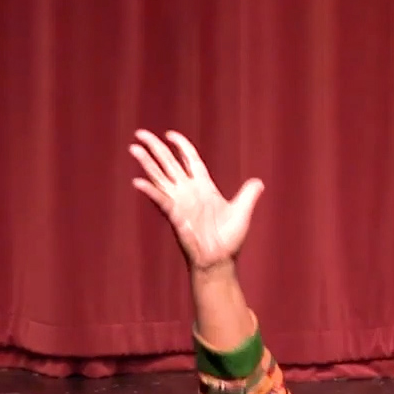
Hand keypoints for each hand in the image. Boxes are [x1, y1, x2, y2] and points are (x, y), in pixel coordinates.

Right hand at [129, 129, 262, 273]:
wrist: (221, 260)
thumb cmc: (229, 239)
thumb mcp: (242, 211)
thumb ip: (248, 194)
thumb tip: (259, 182)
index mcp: (204, 187)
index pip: (190, 159)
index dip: (181, 146)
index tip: (169, 134)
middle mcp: (188, 191)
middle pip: (169, 163)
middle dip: (155, 148)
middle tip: (140, 133)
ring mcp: (180, 202)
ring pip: (159, 177)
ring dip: (147, 163)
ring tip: (134, 148)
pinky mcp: (175, 216)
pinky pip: (161, 200)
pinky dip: (150, 191)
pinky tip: (138, 182)